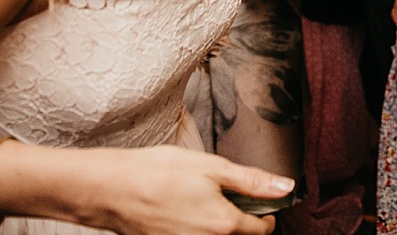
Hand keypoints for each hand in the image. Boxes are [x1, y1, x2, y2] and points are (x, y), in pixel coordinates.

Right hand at [89, 146, 290, 234]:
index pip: (262, 230)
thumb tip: (286, 187)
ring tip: (202, 197)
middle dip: (241, 219)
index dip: (266, 213)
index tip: (261, 200)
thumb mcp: (213, 167)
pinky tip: (181, 206)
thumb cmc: (158, 173)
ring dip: (217, 223)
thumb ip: (252, 181)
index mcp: (224, 225)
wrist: (110, 189)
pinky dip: (194, 226)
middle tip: (229, 193)